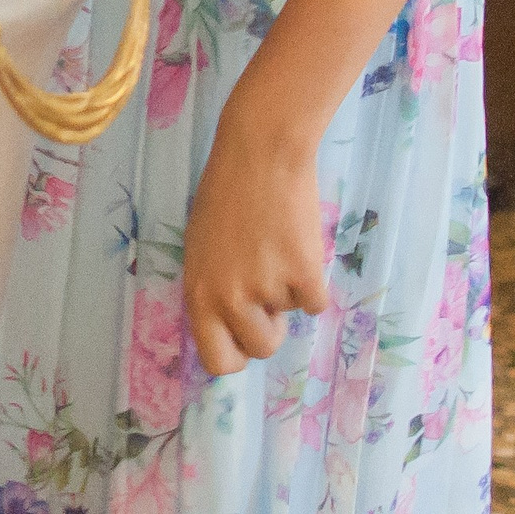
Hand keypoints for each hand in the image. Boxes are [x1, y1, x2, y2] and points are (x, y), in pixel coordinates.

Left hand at [181, 100, 327, 374]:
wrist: (260, 153)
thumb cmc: (225, 193)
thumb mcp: (201, 246)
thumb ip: (212, 288)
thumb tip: (230, 325)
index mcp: (198, 291)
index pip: (216, 360)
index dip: (235, 353)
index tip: (243, 335)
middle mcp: (229, 298)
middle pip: (259, 349)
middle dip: (268, 328)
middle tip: (266, 292)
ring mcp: (267, 288)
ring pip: (289, 319)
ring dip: (287, 294)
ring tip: (274, 251)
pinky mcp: (304, 275)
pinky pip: (316, 302)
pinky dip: (312, 280)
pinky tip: (296, 243)